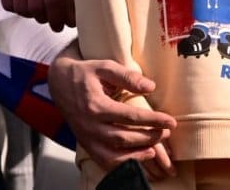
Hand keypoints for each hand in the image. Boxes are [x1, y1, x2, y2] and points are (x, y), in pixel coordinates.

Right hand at [0, 0, 74, 30]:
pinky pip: (8, 4)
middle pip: (36, 7)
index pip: (53, 1)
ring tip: (35, 7)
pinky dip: (17, 9)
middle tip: (47, 17)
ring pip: (21, 8)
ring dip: (30, 14)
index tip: (58, 27)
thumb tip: (70, 23)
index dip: (56, 18)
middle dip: (43, 18)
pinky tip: (23, 2)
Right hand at [48, 52, 176, 172]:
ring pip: (114, 154)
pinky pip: (104, 160)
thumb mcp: (104, 66)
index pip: (129, 117)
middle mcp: (89, 125)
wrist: (58, 82)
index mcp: (95, 105)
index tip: (170, 121)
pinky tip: (138, 158)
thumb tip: (151, 86)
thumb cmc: (85, 72)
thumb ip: (127, 76)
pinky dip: (122, 163)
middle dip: (149, 137)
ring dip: (137, 154)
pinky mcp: (86, 144)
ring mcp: (86, 137)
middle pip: (124, 138)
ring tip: (156, 147)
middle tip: (167, 132)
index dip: (152, 120)